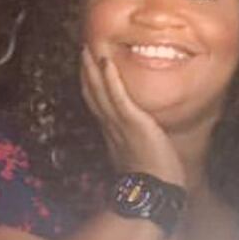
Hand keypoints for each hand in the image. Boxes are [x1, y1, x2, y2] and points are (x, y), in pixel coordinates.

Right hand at [79, 47, 187, 186]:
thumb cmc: (154, 176)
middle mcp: (111, 127)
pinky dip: (112, 79)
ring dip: (93, 70)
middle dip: (87, 73)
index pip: (98, 105)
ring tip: (88, 50)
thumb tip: (141, 135)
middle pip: (93, 95)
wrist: (156, 190)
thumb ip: (136, 142)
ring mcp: (120, 124)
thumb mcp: (140, 154)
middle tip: (81, 51)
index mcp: (113, 133)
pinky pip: (119, 97)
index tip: (87, 70)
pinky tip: (107, 63)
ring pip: (101, 92)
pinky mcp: (133, 122)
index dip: (91, 86)